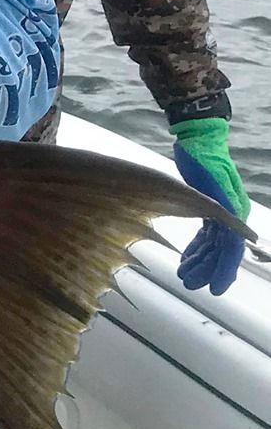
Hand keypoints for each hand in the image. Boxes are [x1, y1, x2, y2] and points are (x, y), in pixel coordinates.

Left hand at [172, 118, 250, 295]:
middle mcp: (231, 215)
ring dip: (200, 260)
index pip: (232, 249)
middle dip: (207, 269)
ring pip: (212, 245)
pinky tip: (186, 258)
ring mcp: (219, 212)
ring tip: (184, 275)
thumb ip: (226, 210)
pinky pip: (205, 235)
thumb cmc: (204, 158)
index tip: (215, 289)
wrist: (197, 139)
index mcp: (235, 212)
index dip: (224, 270)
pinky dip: (196, 247)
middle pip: (221, 250)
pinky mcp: (206, 208)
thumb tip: (245, 236)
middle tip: (190, 283)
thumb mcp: (213, 184)